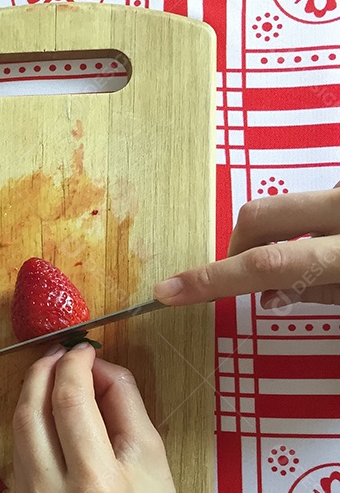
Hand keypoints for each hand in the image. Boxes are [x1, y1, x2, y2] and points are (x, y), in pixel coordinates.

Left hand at [8, 344, 197, 492]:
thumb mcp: (153, 458)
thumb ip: (122, 401)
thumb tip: (93, 363)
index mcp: (98, 487)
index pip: (70, 404)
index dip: (73, 366)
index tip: (81, 349)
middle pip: (29, 414)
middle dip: (41, 374)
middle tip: (58, 356)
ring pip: (18, 436)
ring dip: (35, 402)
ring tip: (58, 385)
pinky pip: (21, 462)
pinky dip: (35, 437)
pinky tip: (55, 432)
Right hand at [153, 182, 339, 307]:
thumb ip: (316, 293)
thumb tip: (269, 295)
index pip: (263, 265)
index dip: (210, 279)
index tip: (168, 292)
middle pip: (256, 217)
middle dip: (238, 248)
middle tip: (251, 274)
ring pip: (281, 204)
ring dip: (279, 235)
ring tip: (309, 255)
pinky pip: (310, 197)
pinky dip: (307, 222)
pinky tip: (332, 236)